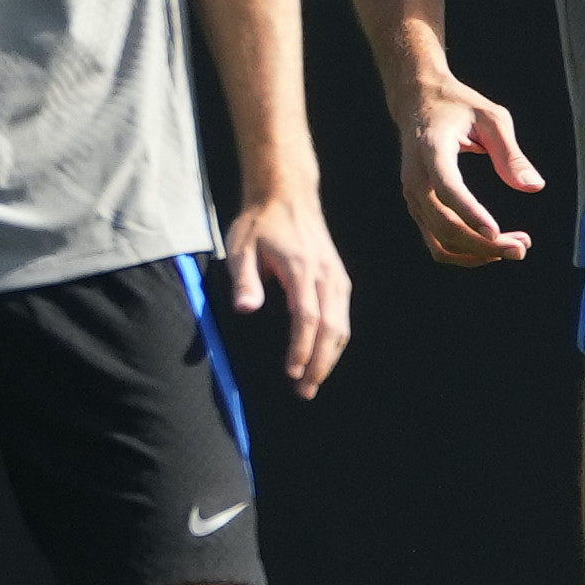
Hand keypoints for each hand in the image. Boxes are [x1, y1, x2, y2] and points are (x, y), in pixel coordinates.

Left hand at [224, 189, 352, 397]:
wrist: (287, 194)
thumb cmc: (259, 223)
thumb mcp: (240, 247)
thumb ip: (244, 280)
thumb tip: (246, 310)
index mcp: (301, 268)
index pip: (307, 318)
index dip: (302, 349)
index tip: (292, 373)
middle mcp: (325, 274)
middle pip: (332, 328)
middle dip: (321, 363)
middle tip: (305, 390)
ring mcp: (336, 276)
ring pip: (343, 325)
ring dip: (331, 356)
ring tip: (313, 381)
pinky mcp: (339, 278)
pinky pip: (344, 315)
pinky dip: (336, 340)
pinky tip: (323, 356)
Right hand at [398, 76, 542, 265]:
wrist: (417, 101)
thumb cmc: (458, 106)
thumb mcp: (491, 117)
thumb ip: (511, 153)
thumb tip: (534, 186)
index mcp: (431, 149)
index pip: (446, 188)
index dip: (470, 212)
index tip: (497, 233)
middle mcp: (415, 177)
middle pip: (444, 224)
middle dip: (483, 244)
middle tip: (522, 248)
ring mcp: (412, 196)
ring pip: (439, 241)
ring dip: (477, 253)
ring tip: (514, 248)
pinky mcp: (417, 207)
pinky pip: (437, 242)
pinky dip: (465, 252)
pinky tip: (493, 246)